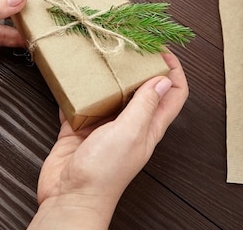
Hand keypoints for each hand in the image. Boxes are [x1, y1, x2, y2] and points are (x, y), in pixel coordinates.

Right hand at [29, 51, 187, 228]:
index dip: (173, 71)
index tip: (160, 50)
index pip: (172, 94)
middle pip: (141, 89)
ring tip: (99, 56)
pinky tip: (71, 78)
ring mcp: (103, 127)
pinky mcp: (78, 129)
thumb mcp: (130, 132)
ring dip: (105, 76)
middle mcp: (128, 124)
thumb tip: (163, 80)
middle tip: (126, 46)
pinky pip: (79, 104)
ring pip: (109, 93)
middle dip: (136, 67)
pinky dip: (75, 91)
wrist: (70, 196)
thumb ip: (145, 106)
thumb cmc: (104, 172)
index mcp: (148, 127)